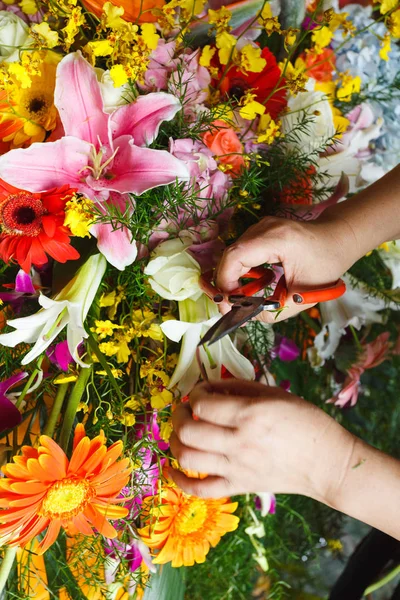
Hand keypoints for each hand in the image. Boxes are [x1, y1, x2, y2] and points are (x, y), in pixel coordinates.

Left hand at [170, 380, 354, 502]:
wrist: (327, 463)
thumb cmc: (306, 422)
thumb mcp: (274, 393)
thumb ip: (239, 387)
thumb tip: (209, 387)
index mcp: (249, 415)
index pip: (202, 404)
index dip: (194, 394)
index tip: (200, 392)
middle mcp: (238, 443)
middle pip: (188, 430)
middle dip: (178, 415)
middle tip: (185, 409)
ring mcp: (236, 468)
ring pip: (187, 458)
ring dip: (175, 441)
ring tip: (182, 432)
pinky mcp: (238, 487)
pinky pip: (200, 489)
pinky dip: (180, 479)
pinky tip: (174, 467)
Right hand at [215, 216, 358, 322]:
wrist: (338, 238)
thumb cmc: (326, 265)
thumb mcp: (301, 297)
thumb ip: (272, 311)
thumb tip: (243, 316)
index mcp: (277, 239)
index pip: (235, 256)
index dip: (225, 281)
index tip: (228, 304)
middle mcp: (264, 227)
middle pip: (230, 255)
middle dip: (225, 283)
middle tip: (229, 307)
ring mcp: (261, 226)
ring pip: (233, 254)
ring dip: (231, 277)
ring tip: (238, 299)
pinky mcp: (260, 231)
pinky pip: (241, 252)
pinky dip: (238, 270)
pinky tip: (246, 287)